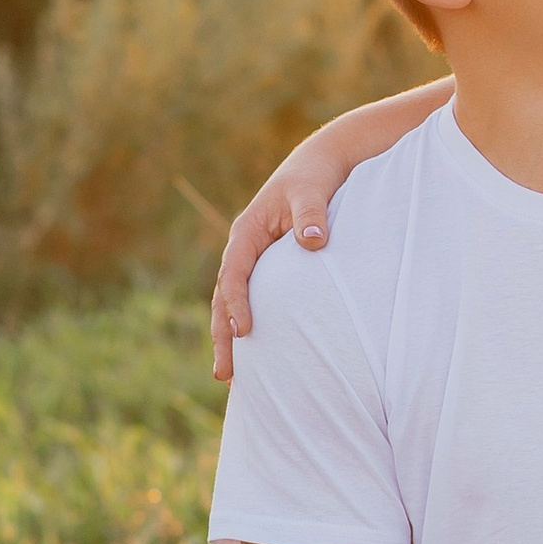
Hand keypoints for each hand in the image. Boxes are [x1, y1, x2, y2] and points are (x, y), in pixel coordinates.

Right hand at [209, 166, 333, 377]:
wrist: (319, 165)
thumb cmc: (314, 179)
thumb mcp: (313, 192)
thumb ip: (312, 215)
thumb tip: (313, 241)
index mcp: (248, 232)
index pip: (235, 273)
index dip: (237, 303)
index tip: (243, 331)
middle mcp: (244, 249)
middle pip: (225, 297)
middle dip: (223, 335)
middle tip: (225, 374)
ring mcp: (253, 261)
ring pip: (233, 304)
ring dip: (230, 338)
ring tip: (230, 377)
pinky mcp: (267, 270)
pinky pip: (252, 301)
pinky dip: (247, 326)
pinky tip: (254, 355)